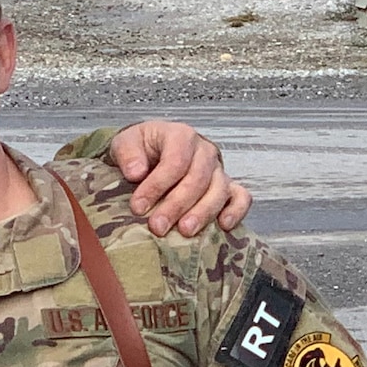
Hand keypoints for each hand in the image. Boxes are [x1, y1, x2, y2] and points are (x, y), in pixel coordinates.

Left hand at [110, 120, 251, 237]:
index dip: (157, 185)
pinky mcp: (228, 186)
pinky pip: (241, 197)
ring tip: (185, 231)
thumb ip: (128, 154)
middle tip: (158, 226)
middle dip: (176, 205)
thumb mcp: (125, 142)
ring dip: (202, 213)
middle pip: (197, 179)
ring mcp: (218, 169)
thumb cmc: (141, 148)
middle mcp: (204, 151)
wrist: (153, 150)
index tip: (138, 206)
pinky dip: (236, 211)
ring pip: (219, 190)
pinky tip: (223, 226)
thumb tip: (136, 172)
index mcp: (180, 135)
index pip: (175, 161)